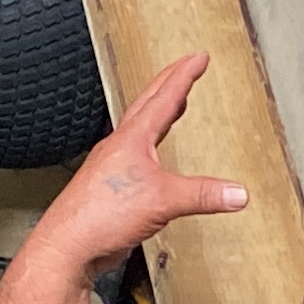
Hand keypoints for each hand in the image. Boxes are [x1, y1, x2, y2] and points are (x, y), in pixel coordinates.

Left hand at [30, 52, 248, 279]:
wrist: (67, 245)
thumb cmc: (98, 216)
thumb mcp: (163, 200)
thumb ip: (203, 195)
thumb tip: (236, 193)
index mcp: (132, 139)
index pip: (164, 97)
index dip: (184, 75)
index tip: (198, 58)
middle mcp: (119, 147)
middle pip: (147, 104)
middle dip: (169, 82)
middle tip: (185, 67)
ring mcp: (113, 166)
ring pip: (139, 129)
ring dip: (158, 112)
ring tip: (173, 105)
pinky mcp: (110, 188)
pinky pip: (136, 157)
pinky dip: (151, 146)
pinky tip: (154, 160)